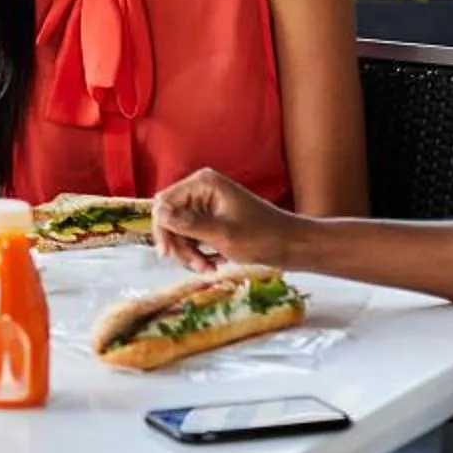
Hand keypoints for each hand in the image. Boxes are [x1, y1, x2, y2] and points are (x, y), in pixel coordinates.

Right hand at [152, 168, 300, 272]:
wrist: (293, 246)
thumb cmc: (262, 237)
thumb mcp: (222, 234)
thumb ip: (187, 224)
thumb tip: (159, 214)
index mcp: (203, 183)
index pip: (164, 203)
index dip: (162, 229)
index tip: (168, 255)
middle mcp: (201, 189)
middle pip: (170, 218)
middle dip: (180, 245)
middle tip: (197, 266)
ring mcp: (207, 203)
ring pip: (180, 230)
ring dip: (190, 253)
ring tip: (209, 269)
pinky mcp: (213, 218)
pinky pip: (193, 235)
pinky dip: (199, 252)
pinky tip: (213, 264)